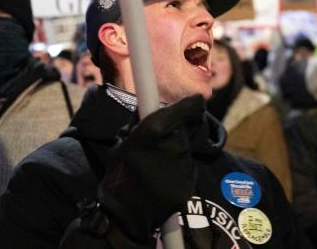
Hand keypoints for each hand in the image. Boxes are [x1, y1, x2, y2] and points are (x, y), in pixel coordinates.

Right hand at [99, 94, 204, 243]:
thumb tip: (150, 106)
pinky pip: (188, 169)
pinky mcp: (189, 183)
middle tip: (155, 147)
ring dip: (175, 154)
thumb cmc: (119, 175)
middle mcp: (174, 145)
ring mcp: (183, 165)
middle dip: (173, 134)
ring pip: (185, 151)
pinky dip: (178, 171)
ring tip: (155, 168)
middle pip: (183, 131)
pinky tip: (162, 180)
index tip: (197, 100)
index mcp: (154, 130)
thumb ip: (139, 123)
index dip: (192, 104)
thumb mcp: (122, 143)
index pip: (187, 108)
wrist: (125, 215)